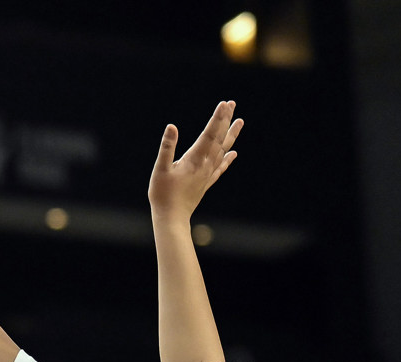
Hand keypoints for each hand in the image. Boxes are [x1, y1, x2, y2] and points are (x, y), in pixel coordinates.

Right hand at [149, 100, 241, 219]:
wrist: (172, 218)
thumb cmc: (162, 194)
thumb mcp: (160, 169)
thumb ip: (167, 147)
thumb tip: (172, 127)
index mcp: (195, 159)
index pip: (209, 134)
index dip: (217, 118)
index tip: (224, 104)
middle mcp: (205, 165)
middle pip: (219, 139)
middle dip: (225, 120)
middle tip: (232, 104)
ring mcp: (208, 174)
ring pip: (223, 150)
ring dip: (231, 135)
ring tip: (240, 121)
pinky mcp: (206, 183)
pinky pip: (220, 167)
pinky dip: (228, 159)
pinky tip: (233, 153)